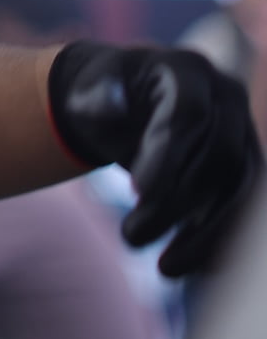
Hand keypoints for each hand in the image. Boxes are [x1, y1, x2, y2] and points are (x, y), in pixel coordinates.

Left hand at [48, 41, 261, 277]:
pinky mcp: (248, 168)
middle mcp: (227, 98)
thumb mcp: (91, 89)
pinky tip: (192, 269)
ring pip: (239, 190)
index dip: (166, 155)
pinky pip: (245, 210)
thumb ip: (98, 96)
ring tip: (163, 269)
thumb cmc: (106, 95)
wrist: (130, 107)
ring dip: (204, 235)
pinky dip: (222, 242)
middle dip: (178, 203)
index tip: (136, 192)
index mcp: (188, 69)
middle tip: (131, 236)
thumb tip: (114, 108)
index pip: (187, 114)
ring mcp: (245, 133)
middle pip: (217, 156)